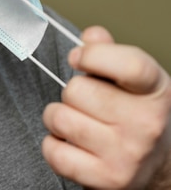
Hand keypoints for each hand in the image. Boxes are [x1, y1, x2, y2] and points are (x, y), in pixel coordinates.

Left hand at [42, 26, 170, 188]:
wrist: (163, 167)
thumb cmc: (140, 116)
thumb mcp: (136, 81)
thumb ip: (111, 54)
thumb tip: (92, 36)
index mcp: (155, 91)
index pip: (127, 65)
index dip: (92, 55)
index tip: (77, 57)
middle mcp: (146, 124)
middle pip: (76, 90)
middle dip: (72, 92)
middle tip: (85, 102)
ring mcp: (127, 154)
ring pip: (59, 117)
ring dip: (58, 117)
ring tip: (76, 121)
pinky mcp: (106, 179)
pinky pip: (53, 151)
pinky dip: (52, 145)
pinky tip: (70, 143)